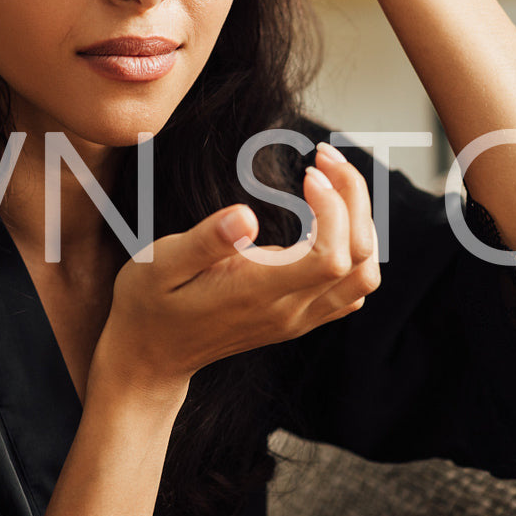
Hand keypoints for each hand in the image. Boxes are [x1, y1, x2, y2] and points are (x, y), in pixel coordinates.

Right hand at [89, 142, 380, 406]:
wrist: (150, 356)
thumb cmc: (150, 303)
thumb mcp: (160, 264)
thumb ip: (205, 241)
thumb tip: (246, 215)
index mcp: (258, 293)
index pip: (330, 255)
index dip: (334, 207)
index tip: (308, 173)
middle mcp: (289, 311)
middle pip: (359, 259)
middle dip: (354, 199)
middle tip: (324, 159)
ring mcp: (298, 319)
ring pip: (364, 277)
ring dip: (361, 223)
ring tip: (332, 183)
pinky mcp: (300, 319)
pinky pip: (351, 289)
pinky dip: (356, 248)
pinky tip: (328, 219)